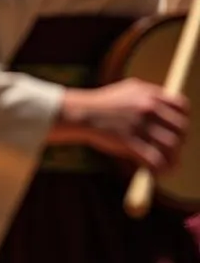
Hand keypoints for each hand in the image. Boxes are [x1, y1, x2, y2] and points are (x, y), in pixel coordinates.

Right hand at [53, 79, 188, 173]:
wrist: (79, 113)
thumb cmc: (101, 102)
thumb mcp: (127, 89)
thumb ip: (148, 94)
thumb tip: (167, 103)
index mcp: (149, 94)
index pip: (181, 106)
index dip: (183, 119)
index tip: (178, 129)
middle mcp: (148, 108)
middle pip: (180, 128)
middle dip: (180, 141)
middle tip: (172, 149)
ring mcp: (139, 125)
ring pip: (171, 146)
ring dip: (173, 158)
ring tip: (170, 165)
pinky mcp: (129, 142)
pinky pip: (155, 159)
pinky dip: (160, 169)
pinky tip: (158, 173)